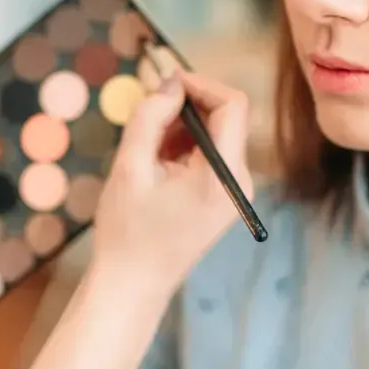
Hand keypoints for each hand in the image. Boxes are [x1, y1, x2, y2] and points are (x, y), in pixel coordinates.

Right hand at [91, 70, 251, 295]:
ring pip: (216, 135)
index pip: (233, 106)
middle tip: (148, 112)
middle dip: (188, 107)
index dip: (200, 84)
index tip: (165, 83)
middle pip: (226, 119)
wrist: (133, 286)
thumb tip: (170, 84)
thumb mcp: (130, 167)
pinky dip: (185, 147)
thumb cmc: (127, 232)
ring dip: (183, 127)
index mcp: (224, 176)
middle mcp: (240, 182)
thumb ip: (150, 118)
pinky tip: (156, 162)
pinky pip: (210, 155)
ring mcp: (235, 192)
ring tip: (146, 145)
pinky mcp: (224, 199)